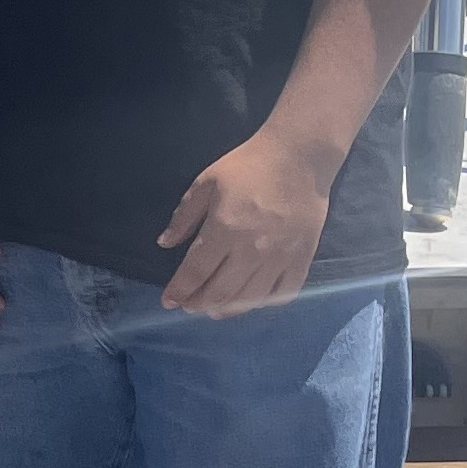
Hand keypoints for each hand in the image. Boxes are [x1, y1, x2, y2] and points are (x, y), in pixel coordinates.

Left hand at [156, 130, 335, 315]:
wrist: (299, 157)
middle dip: (198, 303)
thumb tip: (164, 244)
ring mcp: (279, 258)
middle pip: (220, 291)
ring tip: (213, 309)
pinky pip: (283, 293)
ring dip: (227, 309)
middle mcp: (251, 251)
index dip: (179, 290)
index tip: (168, 300)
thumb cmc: (248, 166)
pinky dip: (265, 303)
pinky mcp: (302, 259)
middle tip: (188, 305)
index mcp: (224, 230)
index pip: (196, 271)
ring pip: (249, 299)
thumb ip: (184, 216)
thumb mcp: (206, 182)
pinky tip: (252, 301)